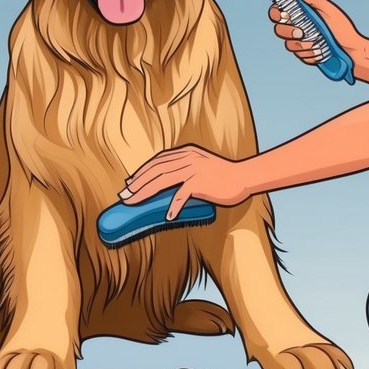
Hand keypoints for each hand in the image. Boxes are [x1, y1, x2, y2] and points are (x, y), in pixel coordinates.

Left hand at [119, 145, 251, 219]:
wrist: (244, 177)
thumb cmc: (223, 175)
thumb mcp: (202, 165)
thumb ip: (185, 169)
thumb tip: (166, 183)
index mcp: (186, 152)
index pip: (158, 161)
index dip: (142, 171)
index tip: (130, 182)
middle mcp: (187, 158)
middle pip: (155, 170)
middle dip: (137, 183)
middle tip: (124, 194)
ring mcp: (193, 169)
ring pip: (162, 180)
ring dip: (145, 192)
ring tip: (133, 202)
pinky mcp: (200, 182)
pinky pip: (182, 195)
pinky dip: (174, 206)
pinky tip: (168, 216)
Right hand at [270, 0, 364, 65]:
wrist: (352, 50)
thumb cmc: (342, 27)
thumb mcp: (326, 9)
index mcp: (301, 14)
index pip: (278, 11)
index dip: (276, 13)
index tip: (285, 14)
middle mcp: (297, 27)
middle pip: (278, 29)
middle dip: (289, 31)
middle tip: (301, 32)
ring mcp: (299, 42)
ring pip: (287, 44)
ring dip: (302, 45)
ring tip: (318, 44)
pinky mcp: (304, 55)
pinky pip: (298, 56)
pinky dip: (309, 54)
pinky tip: (320, 52)